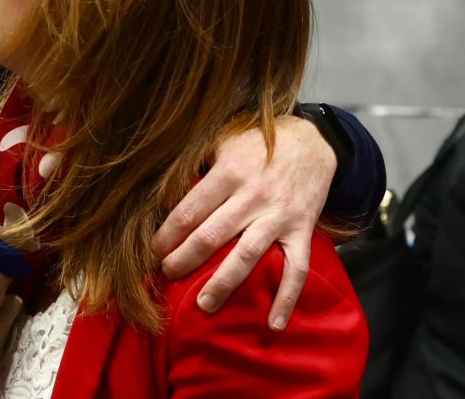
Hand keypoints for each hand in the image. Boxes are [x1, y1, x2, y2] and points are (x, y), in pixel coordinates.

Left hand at [151, 116, 335, 329]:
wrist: (312, 141)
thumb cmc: (259, 143)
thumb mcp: (223, 142)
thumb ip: (199, 166)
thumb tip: (165, 192)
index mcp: (229, 172)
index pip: (189, 210)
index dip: (167, 234)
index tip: (152, 251)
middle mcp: (252, 196)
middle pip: (211, 235)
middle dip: (184, 259)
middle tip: (167, 275)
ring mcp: (278, 216)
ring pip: (247, 255)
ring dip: (223, 283)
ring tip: (203, 304)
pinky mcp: (302, 231)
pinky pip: (296, 269)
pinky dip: (286, 298)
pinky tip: (273, 324)